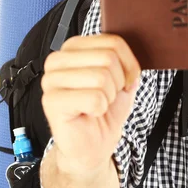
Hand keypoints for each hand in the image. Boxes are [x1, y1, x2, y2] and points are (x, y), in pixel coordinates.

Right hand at [41, 33, 141, 171]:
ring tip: (97, 105)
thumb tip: (136, 53)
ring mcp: (51, 79)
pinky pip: (93, 98)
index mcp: (74, 47)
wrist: (93, 145)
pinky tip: (89, 113)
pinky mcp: (51, 101)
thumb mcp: (123, 79)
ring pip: (101, 77)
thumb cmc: (105, 110)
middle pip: (108, 58)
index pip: (113, 42)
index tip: (125, 81)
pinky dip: (99, 109)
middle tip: (107, 96)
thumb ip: (126, 61)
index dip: (129, 65)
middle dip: (118, 82)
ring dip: (108, 97)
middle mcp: (58, 59)